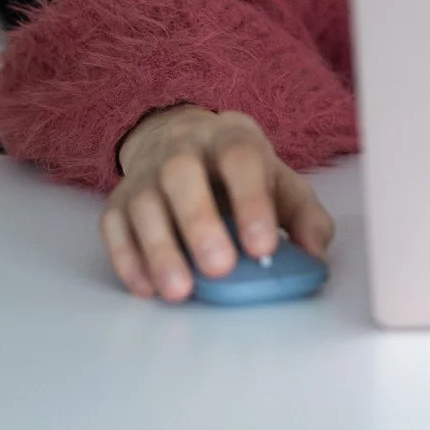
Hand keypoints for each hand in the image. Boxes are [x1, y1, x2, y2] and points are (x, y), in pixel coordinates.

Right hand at [100, 106, 334, 302]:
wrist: (185, 144)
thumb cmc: (241, 174)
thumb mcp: (281, 184)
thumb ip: (304, 216)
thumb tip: (315, 254)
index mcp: (231, 138)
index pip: (240, 158)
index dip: (251, 201)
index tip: (263, 246)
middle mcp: (181, 149)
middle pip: (181, 174)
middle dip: (199, 223)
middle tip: (220, 269)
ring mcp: (144, 174)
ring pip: (143, 204)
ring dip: (160, 250)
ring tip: (180, 291)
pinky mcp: (118, 202)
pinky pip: (114, 227)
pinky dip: (127, 259)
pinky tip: (147, 288)